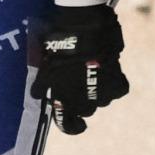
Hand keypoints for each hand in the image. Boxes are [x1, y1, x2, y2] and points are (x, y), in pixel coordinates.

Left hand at [30, 3, 129, 134]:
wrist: (83, 27)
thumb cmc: (59, 45)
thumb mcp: (46, 65)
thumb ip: (43, 84)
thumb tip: (36, 95)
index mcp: (65, 98)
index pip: (68, 124)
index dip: (71, 127)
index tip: (78, 126)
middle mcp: (84, 99)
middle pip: (87, 111)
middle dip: (83, 103)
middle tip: (80, 88)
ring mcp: (102, 91)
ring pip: (103, 101)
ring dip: (98, 92)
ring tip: (93, 75)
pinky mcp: (117, 80)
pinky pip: (117, 89)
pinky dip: (114, 83)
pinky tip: (108, 72)